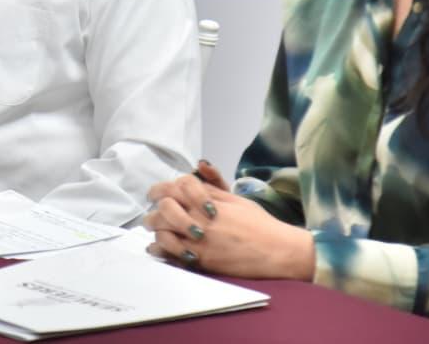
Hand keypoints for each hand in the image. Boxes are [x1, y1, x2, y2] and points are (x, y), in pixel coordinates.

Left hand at [145, 171, 313, 280]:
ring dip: (156, 229)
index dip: (161, 188)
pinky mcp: (202, 261)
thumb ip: (212, 186)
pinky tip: (157, 248)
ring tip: (156, 229)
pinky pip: (171, 255)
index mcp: (209, 201)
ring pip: (163, 231)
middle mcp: (201, 219)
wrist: (277, 251)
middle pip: (164, 207)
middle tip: (152, 212)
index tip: (155, 193)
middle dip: (154, 208)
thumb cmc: (259, 223)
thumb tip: (198, 168)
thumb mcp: (235, 198)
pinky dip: (159, 250)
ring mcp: (200, 241)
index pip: (176, 186)